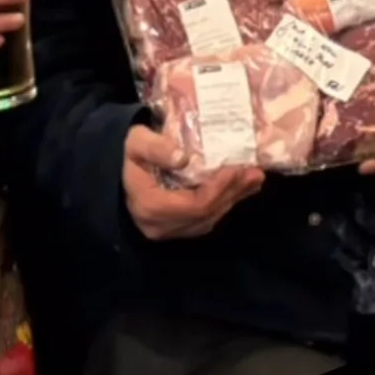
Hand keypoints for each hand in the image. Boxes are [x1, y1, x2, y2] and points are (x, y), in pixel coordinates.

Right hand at [122, 121, 263, 240]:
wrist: (119, 176)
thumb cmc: (130, 157)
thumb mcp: (135, 143)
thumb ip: (155, 147)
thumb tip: (182, 157)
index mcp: (150, 206)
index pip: (194, 205)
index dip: (219, 188)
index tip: (236, 168)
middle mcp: (161, 226)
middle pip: (207, 213)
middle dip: (233, 192)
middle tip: (255, 172)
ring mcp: (171, 232)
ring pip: (210, 219)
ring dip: (234, 198)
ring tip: (254, 178)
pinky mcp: (179, 230)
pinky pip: (207, 220)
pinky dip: (225, 203)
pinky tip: (240, 188)